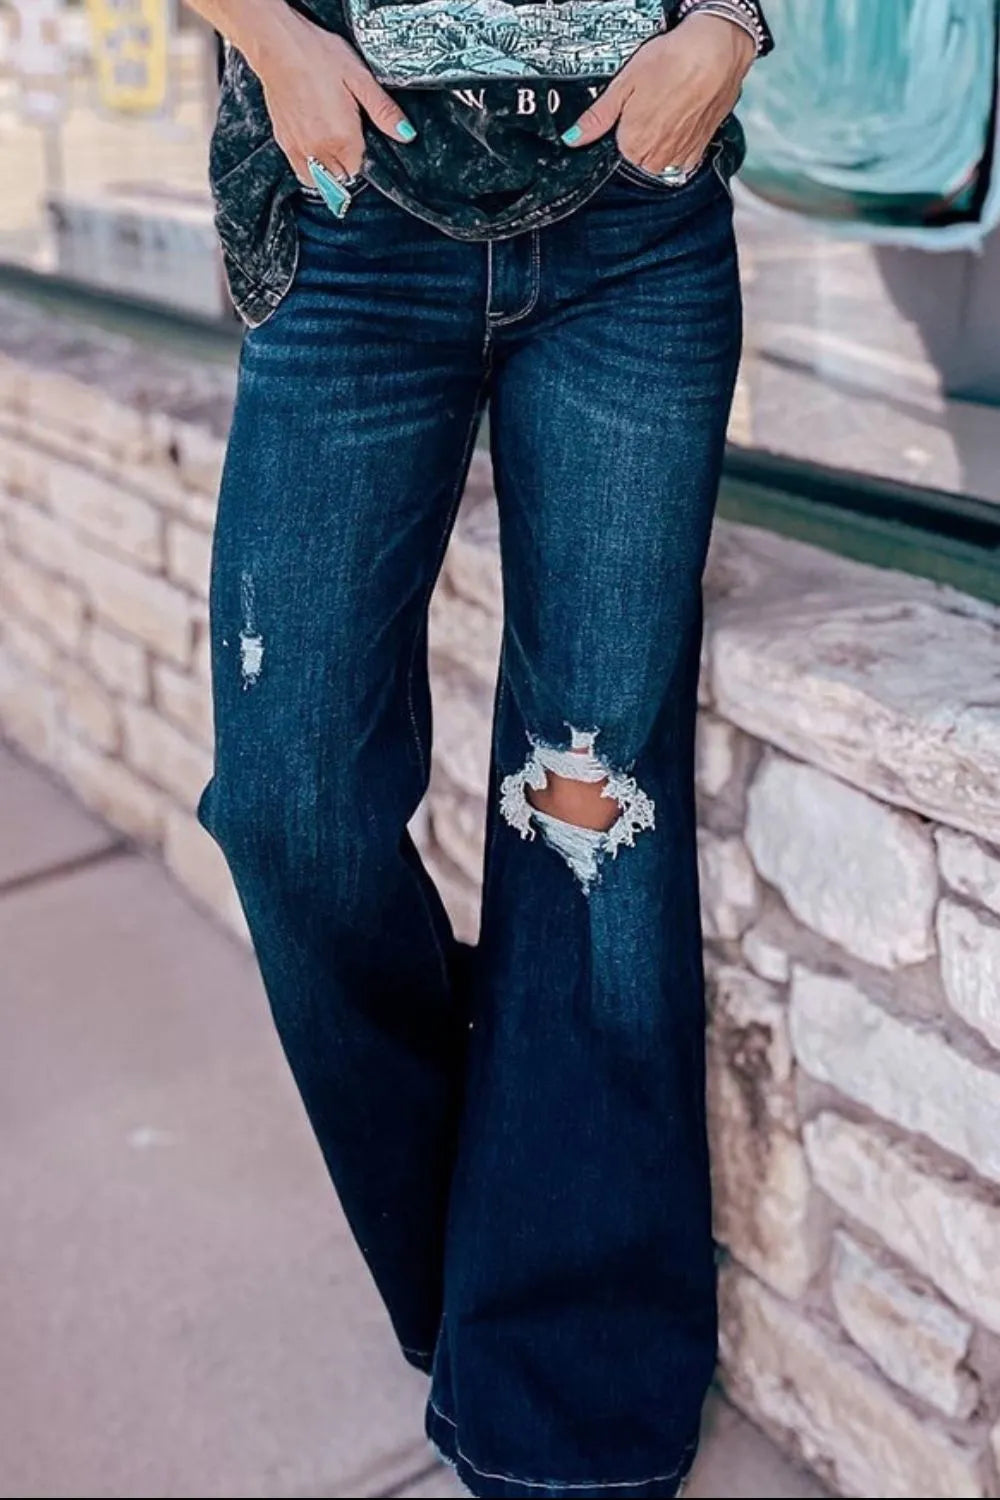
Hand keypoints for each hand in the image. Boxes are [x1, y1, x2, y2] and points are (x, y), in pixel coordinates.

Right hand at [251, 11, 415, 181]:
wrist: (278, 45)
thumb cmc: (318, 56)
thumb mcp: (360, 78)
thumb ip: (383, 110)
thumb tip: (406, 134)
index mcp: (343, 138)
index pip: (358, 166)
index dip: (362, 153)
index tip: (359, 136)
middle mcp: (320, 149)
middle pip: (341, 175)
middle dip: (346, 162)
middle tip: (345, 135)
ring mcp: (299, 148)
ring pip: (321, 180)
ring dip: (329, 170)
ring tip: (331, 146)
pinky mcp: (284, 141)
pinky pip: (301, 172)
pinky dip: (310, 169)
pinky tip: (314, 149)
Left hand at [563, 13, 754, 174]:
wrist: (718, 52)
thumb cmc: (673, 61)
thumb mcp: (625, 83)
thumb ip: (599, 116)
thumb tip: (573, 137)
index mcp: (632, 145)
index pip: (618, 147)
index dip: (625, 124)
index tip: (635, 105)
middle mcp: (656, 159)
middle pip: (638, 155)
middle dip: (642, 133)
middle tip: (654, 101)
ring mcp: (679, 157)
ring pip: (659, 158)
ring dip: (661, 138)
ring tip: (670, 106)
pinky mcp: (699, 152)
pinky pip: (680, 158)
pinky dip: (679, 141)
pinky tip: (683, 116)